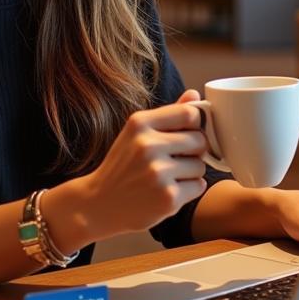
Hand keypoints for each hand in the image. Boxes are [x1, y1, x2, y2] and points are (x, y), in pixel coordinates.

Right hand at [71, 91, 207, 241]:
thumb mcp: (137, 134)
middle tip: (173, 160)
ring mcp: (158, 173)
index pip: (189, 113)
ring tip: (167, 177)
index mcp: (140, 123)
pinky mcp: (168, 198)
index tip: (188, 133)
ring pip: (201, 166)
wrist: (98, 205)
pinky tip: (167, 191)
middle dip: (193, 151)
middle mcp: (148, 145)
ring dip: (190, 173)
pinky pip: (199, 186)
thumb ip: (168, 114)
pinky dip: (189, 190)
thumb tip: (195, 94)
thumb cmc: (123, 166)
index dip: (196, 124)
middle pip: (200, 140)